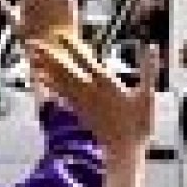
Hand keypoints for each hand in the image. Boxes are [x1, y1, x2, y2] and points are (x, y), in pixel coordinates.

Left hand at [28, 37, 156, 150]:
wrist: (125, 151)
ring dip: (46, 68)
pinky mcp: (80, 112)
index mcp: (107, 85)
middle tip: (34, 44)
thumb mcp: (148, 96)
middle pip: (67, 71)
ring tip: (32, 57)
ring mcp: (83, 103)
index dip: (73, 49)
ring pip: (61, 82)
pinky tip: (42, 79)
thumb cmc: (140, 125)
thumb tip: (154, 47)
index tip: (60, 35)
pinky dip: (50, 85)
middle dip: (51, 57)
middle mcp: (91, 93)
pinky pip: (62, 95)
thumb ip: (149, 71)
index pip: (87, 62)